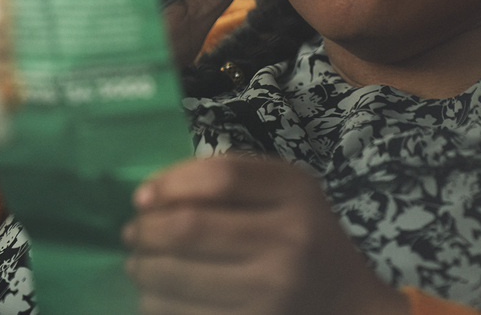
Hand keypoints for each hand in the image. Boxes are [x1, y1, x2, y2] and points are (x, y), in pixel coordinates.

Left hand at [123, 156, 408, 314]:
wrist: (348, 306)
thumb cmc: (302, 236)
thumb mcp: (283, 191)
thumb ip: (225, 178)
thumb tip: (148, 196)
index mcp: (296, 196)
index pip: (219, 178)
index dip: (170, 184)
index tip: (141, 197)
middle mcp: (289, 244)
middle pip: (189, 229)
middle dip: (145, 232)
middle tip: (132, 235)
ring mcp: (272, 295)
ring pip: (176, 278)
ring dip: (143, 270)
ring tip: (140, 266)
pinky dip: (157, 304)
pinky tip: (158, 295)